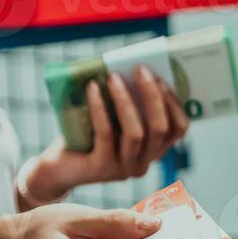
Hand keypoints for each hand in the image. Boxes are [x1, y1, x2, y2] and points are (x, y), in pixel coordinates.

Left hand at [26, 66, 189, 201]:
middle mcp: (143, 163)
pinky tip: (93, 88)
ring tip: (112, 76)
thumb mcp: (112, 121)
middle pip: (159, 128)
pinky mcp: (101, 168)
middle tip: (139, 69)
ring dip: (125, 100)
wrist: (59, 167)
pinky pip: (105, 133)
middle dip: (152, 95)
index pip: (179, 129)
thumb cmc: (87, 137)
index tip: (161, 78)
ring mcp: (123, 169)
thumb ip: (128, 105)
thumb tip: (133, 70)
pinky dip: (100, 107)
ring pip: (136, 133)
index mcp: (153, 151)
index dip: (174, 103)